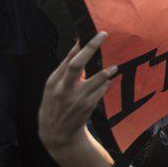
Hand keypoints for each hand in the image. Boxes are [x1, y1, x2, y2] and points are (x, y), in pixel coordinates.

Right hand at [39, 32, 117, 149]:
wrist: (56, 133)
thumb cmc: (55, 104)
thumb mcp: (53, 87)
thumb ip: (64, 70)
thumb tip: (78, 46)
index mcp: (53, 82)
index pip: (68, 59)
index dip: (81, 45)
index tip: (95, 33)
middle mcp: (64, 88)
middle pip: (77, 64)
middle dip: (91, 47)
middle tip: (103, 35)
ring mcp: (77, 98)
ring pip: (97, 78)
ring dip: (107, 71)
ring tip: (114, 67)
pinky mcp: (88, 105)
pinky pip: (102, 90)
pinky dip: (106, 84)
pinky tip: (107, 82)